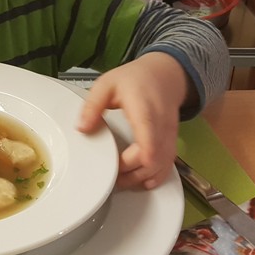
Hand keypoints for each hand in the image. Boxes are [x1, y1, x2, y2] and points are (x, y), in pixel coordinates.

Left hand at [77, 52, 189, 189]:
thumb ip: (92, 106)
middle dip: (133, 174)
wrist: (165, 73)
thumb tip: (81, 128)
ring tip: (123, 181)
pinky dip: (157, 175)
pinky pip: (169, 163)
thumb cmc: (136, 79)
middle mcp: (161, 126)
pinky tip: (143, 181)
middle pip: (155, 160)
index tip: (115, 166)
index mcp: (144, 111)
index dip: (134, 161)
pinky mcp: (172, 140)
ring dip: (144, 177)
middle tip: (113, 177)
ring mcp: (170, 134)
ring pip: (164, 164)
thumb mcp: (107, 84)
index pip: (147, 143)